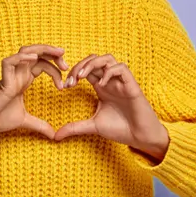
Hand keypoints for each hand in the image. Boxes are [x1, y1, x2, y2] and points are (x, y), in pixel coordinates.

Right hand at [0, 44, 69, 138]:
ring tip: (57, 53)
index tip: (65, 83)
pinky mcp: (2, 82)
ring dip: (41, 50)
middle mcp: (17, 74)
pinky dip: (20, 58)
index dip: (55, 67)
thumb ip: (39, 125)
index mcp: (23, 79)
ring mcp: (9, 76)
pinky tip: (33, 59)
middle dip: (52, 53)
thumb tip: (54, 135)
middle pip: (36, 53)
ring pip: (24, 52)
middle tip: (66, 61)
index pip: (42, 64)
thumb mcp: (24, 121)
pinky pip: (8, 63)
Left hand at [54, 54, 169, 160]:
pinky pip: (121, 68)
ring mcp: (121, 82)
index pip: (86, 69)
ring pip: (108, 58)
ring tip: (82, 77)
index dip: (73, 72)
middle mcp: (111, 81)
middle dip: (80, 65)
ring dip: (93, 64)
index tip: (65, 86)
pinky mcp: (132, 85)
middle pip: (94, 59)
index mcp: (101, 86)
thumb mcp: (92, 127)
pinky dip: (110, 72)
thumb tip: (55, 136)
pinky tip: (102, 84)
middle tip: (71, 80)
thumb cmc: (120, 129)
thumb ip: (74, 127)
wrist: (140, 138)